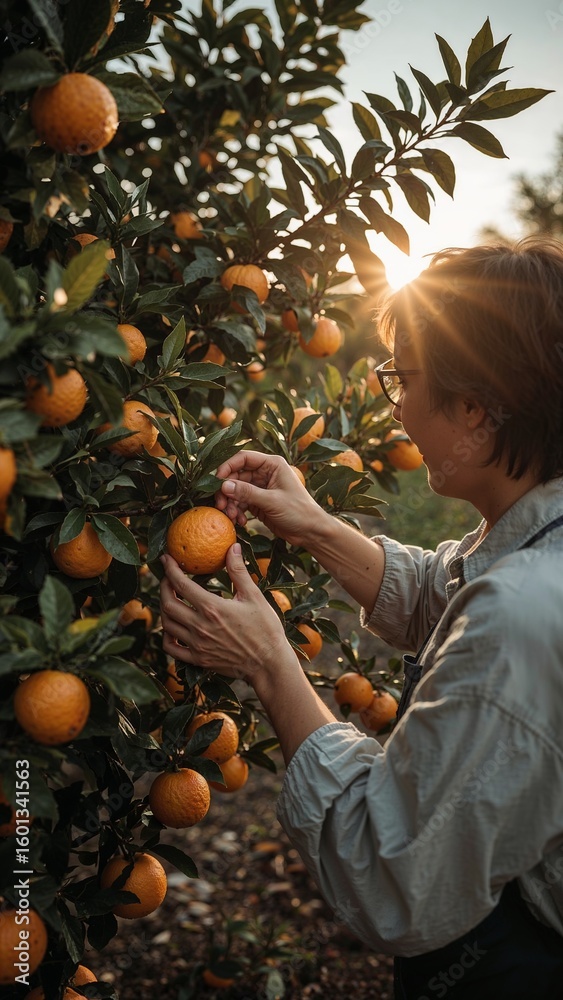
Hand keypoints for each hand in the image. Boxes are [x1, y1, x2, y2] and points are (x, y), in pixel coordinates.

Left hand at [159, 543, 293, 684]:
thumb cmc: (265, 628)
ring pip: (167, 625)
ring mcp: (197, 645)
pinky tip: (173, 628)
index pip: (181, 584)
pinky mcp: (198, 659)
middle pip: (167, 604)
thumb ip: (238, 571)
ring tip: (172, 599)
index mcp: (212, 608)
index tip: (166, 560)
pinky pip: (171, 648)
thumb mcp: (254, 596)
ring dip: (165, 609)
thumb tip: (232, 547)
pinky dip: (166, 636)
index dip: (170, 570)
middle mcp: (200, 627)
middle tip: (169, 579)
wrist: (269, 663)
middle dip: (164, 587)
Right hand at [215, 451, 319, 546]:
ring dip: (231, 503)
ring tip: (231, 517)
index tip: (216, 481)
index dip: (227, 467)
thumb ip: (247, 493)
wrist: (311, 532)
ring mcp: (261, 488)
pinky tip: (240, 521)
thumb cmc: (299, 512)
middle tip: (221, 505)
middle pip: (236, 475)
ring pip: (236, 490)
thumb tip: (223, 485)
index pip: (243, 458)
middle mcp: (265, 473)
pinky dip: (237, 511)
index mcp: (272, 464)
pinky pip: (240, 503)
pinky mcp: (258, 502)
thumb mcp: (272, 501)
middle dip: (226, 490)